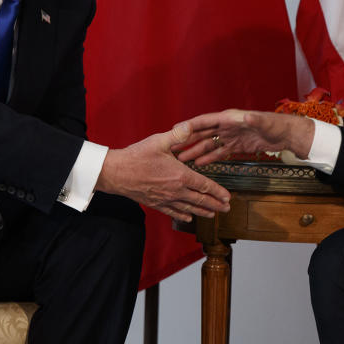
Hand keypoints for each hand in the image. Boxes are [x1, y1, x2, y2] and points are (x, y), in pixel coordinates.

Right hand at [97, 122, 231, 222]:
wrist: (115, 173)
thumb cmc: (137, 156)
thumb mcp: (159, 141)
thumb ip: (178, 135)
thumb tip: (191, 126)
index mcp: (180, 175)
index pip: (205, 186)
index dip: (218, 192)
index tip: (228, 198)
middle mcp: (176, 190)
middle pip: (200, 200)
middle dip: (215, 205)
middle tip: (227, 210)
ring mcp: (165, 199)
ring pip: (189, 208)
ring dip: (203, 212)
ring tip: (213, 215)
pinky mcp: (155, 203)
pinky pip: (172, 211)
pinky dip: (183, 215)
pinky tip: (189, 217)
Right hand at [175, 109, 314, 165]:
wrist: (286, 134)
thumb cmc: (276, 125)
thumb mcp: (265, 122)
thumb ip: (254, 120)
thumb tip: (246, 117)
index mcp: (229, 118)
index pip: (205, 121)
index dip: (189, 125)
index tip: (175, 131)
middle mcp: (226, 126)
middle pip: (202, 133)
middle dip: (187, 140)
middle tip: (172, 148)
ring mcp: (230, 136)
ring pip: (208, 144)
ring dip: (195, 151)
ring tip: (182, 159)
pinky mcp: (235, 146)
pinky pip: (218, 152)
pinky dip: (208, 158)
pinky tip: (199, 164)